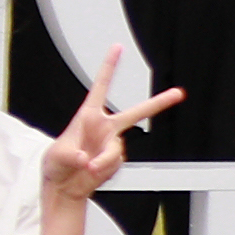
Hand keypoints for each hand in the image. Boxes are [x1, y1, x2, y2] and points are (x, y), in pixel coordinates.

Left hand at [46, 47, 183, 199]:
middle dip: (158, 103)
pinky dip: (103, 169)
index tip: (117, 48)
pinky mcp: (115, 160)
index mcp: (88, 117)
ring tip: (88, 167)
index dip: (109, 66)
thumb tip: (86, 158)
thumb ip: (71, 156)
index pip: (100, 86)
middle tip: (177, 93)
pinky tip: (92, 172)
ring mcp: (111, 145)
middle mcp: (103, 128)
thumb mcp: (57, 156)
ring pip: (117, 149)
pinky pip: (115, 163)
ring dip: (103, 160)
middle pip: (135, 113)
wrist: (64, 187)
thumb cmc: (57, 165)